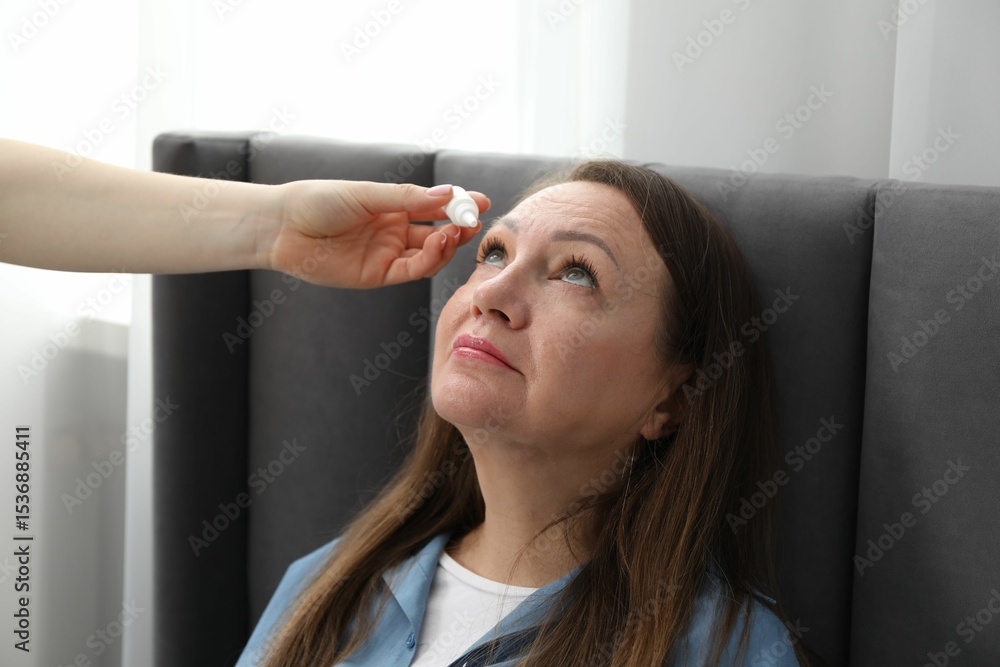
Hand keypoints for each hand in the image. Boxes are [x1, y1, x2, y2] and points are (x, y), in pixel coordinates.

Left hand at [262, 180, 489, 287]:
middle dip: (459, 226)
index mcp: (391, 206)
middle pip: (437, 232)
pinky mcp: (377, 275)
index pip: (434, 207)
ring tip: (457, 231)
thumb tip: (449, 193)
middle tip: (475, 220)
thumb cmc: (318, 201)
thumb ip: (408, 199)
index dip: (458, 205)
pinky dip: (429, 259)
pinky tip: (438, 243)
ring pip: (429, 254)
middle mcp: (393, 231)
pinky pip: (411, 270)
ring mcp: (386, 254)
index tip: (481, 201)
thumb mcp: (367, 194)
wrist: (281, 227)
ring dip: (448, 244)